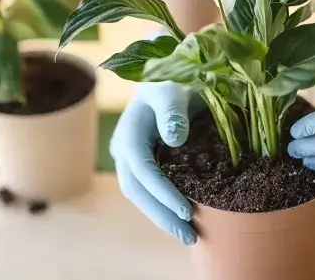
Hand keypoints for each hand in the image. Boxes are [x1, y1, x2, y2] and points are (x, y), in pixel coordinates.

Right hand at [110, 81, 201, 244]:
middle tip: (189, 236)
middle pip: (137, 191)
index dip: (163, 193)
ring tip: (188, 235)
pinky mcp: (143, 161)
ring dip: (162, 216)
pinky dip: (163, 205)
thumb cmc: (170, 81)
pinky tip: (182, 217)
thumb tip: (175, 139)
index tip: (187, 211)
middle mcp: (125, 149)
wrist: (164, 79)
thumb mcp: (173, 89)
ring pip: (140, 194)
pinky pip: (149, 189)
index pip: (143, 171)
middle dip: (161, 216)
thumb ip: (173, 111)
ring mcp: (131, 157)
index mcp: (130, 133)